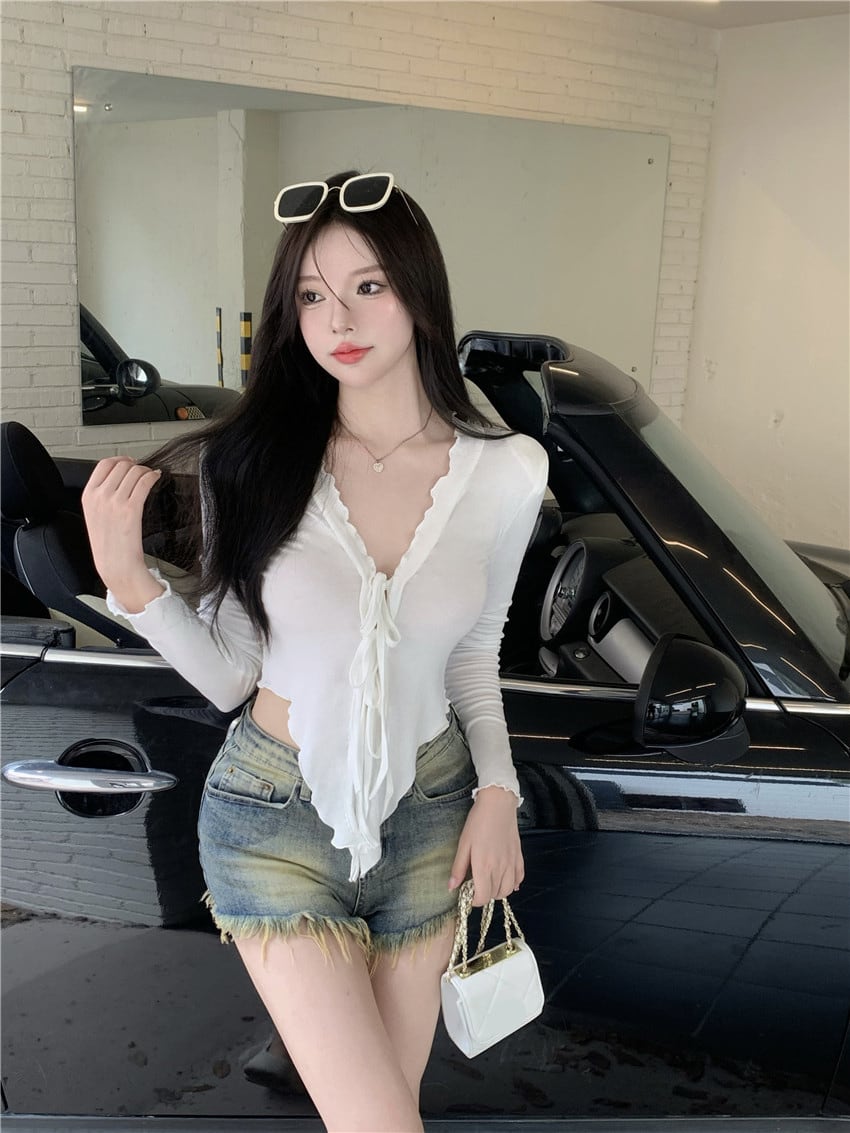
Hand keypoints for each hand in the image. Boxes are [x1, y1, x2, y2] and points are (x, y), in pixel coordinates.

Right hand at [81, 456, 163, 610]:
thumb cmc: (108, 543)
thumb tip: (118, 478)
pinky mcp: (131, 508)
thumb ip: (102, 495)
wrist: (116, 564)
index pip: (103, 464)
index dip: (120, 459)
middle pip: (121, 465)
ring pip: (134, 471)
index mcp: (88, 495)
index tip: (129, 462)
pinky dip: (153, 476)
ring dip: (146, 470)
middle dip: (135, 465)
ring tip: (150, 475)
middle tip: (142, 470)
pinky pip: (145, 482)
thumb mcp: (95, 515)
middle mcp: (100, 496)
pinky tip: (156, 478)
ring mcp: (115, 501)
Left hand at [449, 786, 523, 905]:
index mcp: (484, 867)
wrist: (498, 804)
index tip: (468, 896)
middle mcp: (500, 868)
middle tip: (476, 887)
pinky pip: (520, 878)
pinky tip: (506, 879)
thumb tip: (451, 887)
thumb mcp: (463, 844)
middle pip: (494, 895)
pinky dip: (514, 884)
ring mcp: (512, 863)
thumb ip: (458, 868)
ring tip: (489, 883)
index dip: (474, 901)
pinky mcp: (519, 856)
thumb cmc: (478, 822)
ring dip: (498, 892)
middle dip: (484, 896)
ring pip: (509, 890)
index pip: (482, 897)